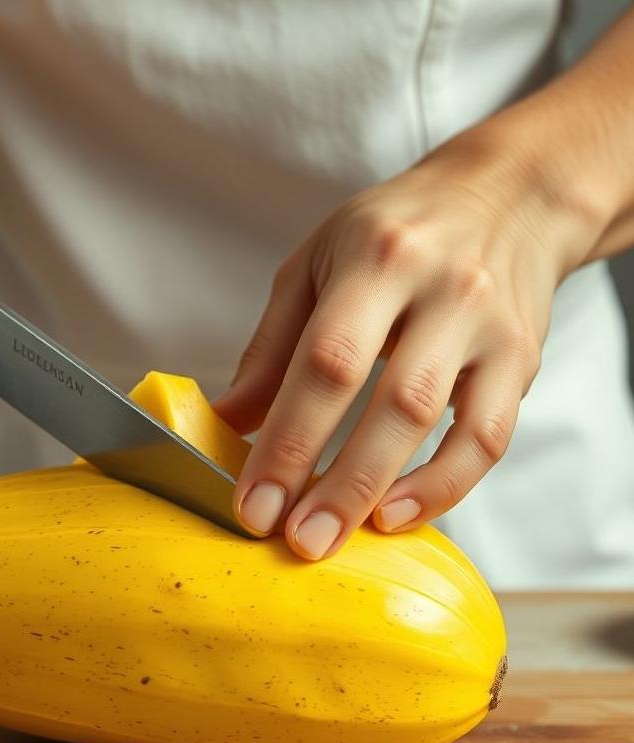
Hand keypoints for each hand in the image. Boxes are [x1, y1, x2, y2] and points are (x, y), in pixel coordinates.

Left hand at [214, 132, 594, 559]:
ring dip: (384, 491)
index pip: (327, 361)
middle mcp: (441, 289)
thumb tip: (226, 422)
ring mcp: (488, 327)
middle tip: (296, 541)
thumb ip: (270, 347)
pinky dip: (445, 485)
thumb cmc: (393, 232)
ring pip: (441, 423)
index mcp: (375, 259)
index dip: (288, 440)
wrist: (507, 196)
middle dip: (338, 483)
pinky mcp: (521, 359)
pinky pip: (489, 436)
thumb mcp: (315, 265)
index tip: (254, 502)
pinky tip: (398, 514)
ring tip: (336, 538)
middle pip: (391, 402)